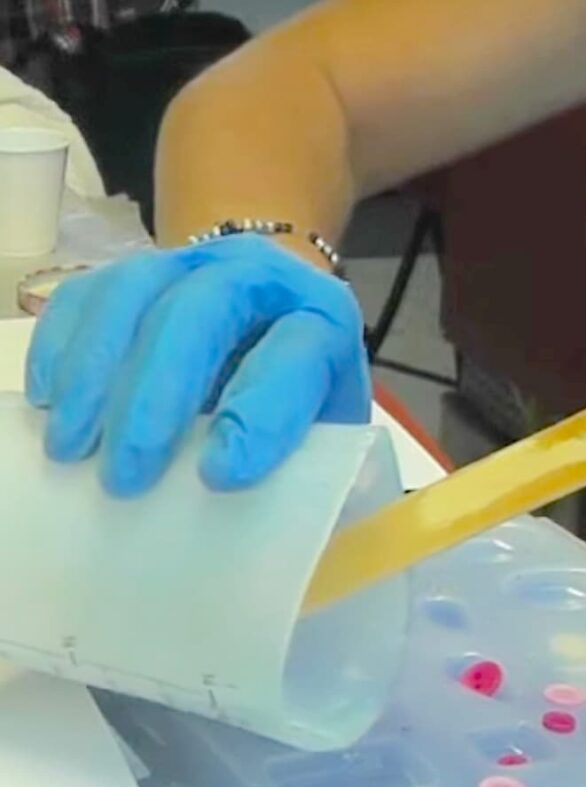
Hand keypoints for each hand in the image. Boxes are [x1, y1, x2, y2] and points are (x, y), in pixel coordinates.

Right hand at [25, 233, 367, 496]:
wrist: (272, 361)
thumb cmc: (299, 421)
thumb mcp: (322, 452)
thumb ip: (309, 475)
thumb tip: (262, 507)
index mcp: (322, 324)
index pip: (295, 354)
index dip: (258, 411)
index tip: (219, 476)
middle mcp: (259, 277)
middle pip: (202, 310)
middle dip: (155, 396)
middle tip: (124, 476)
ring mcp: (191, 265)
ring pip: (134, 291)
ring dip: (94, 372)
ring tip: (70, 447)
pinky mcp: (136, 274)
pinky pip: (87, 292)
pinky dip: (60, 344)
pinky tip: (50, 402)